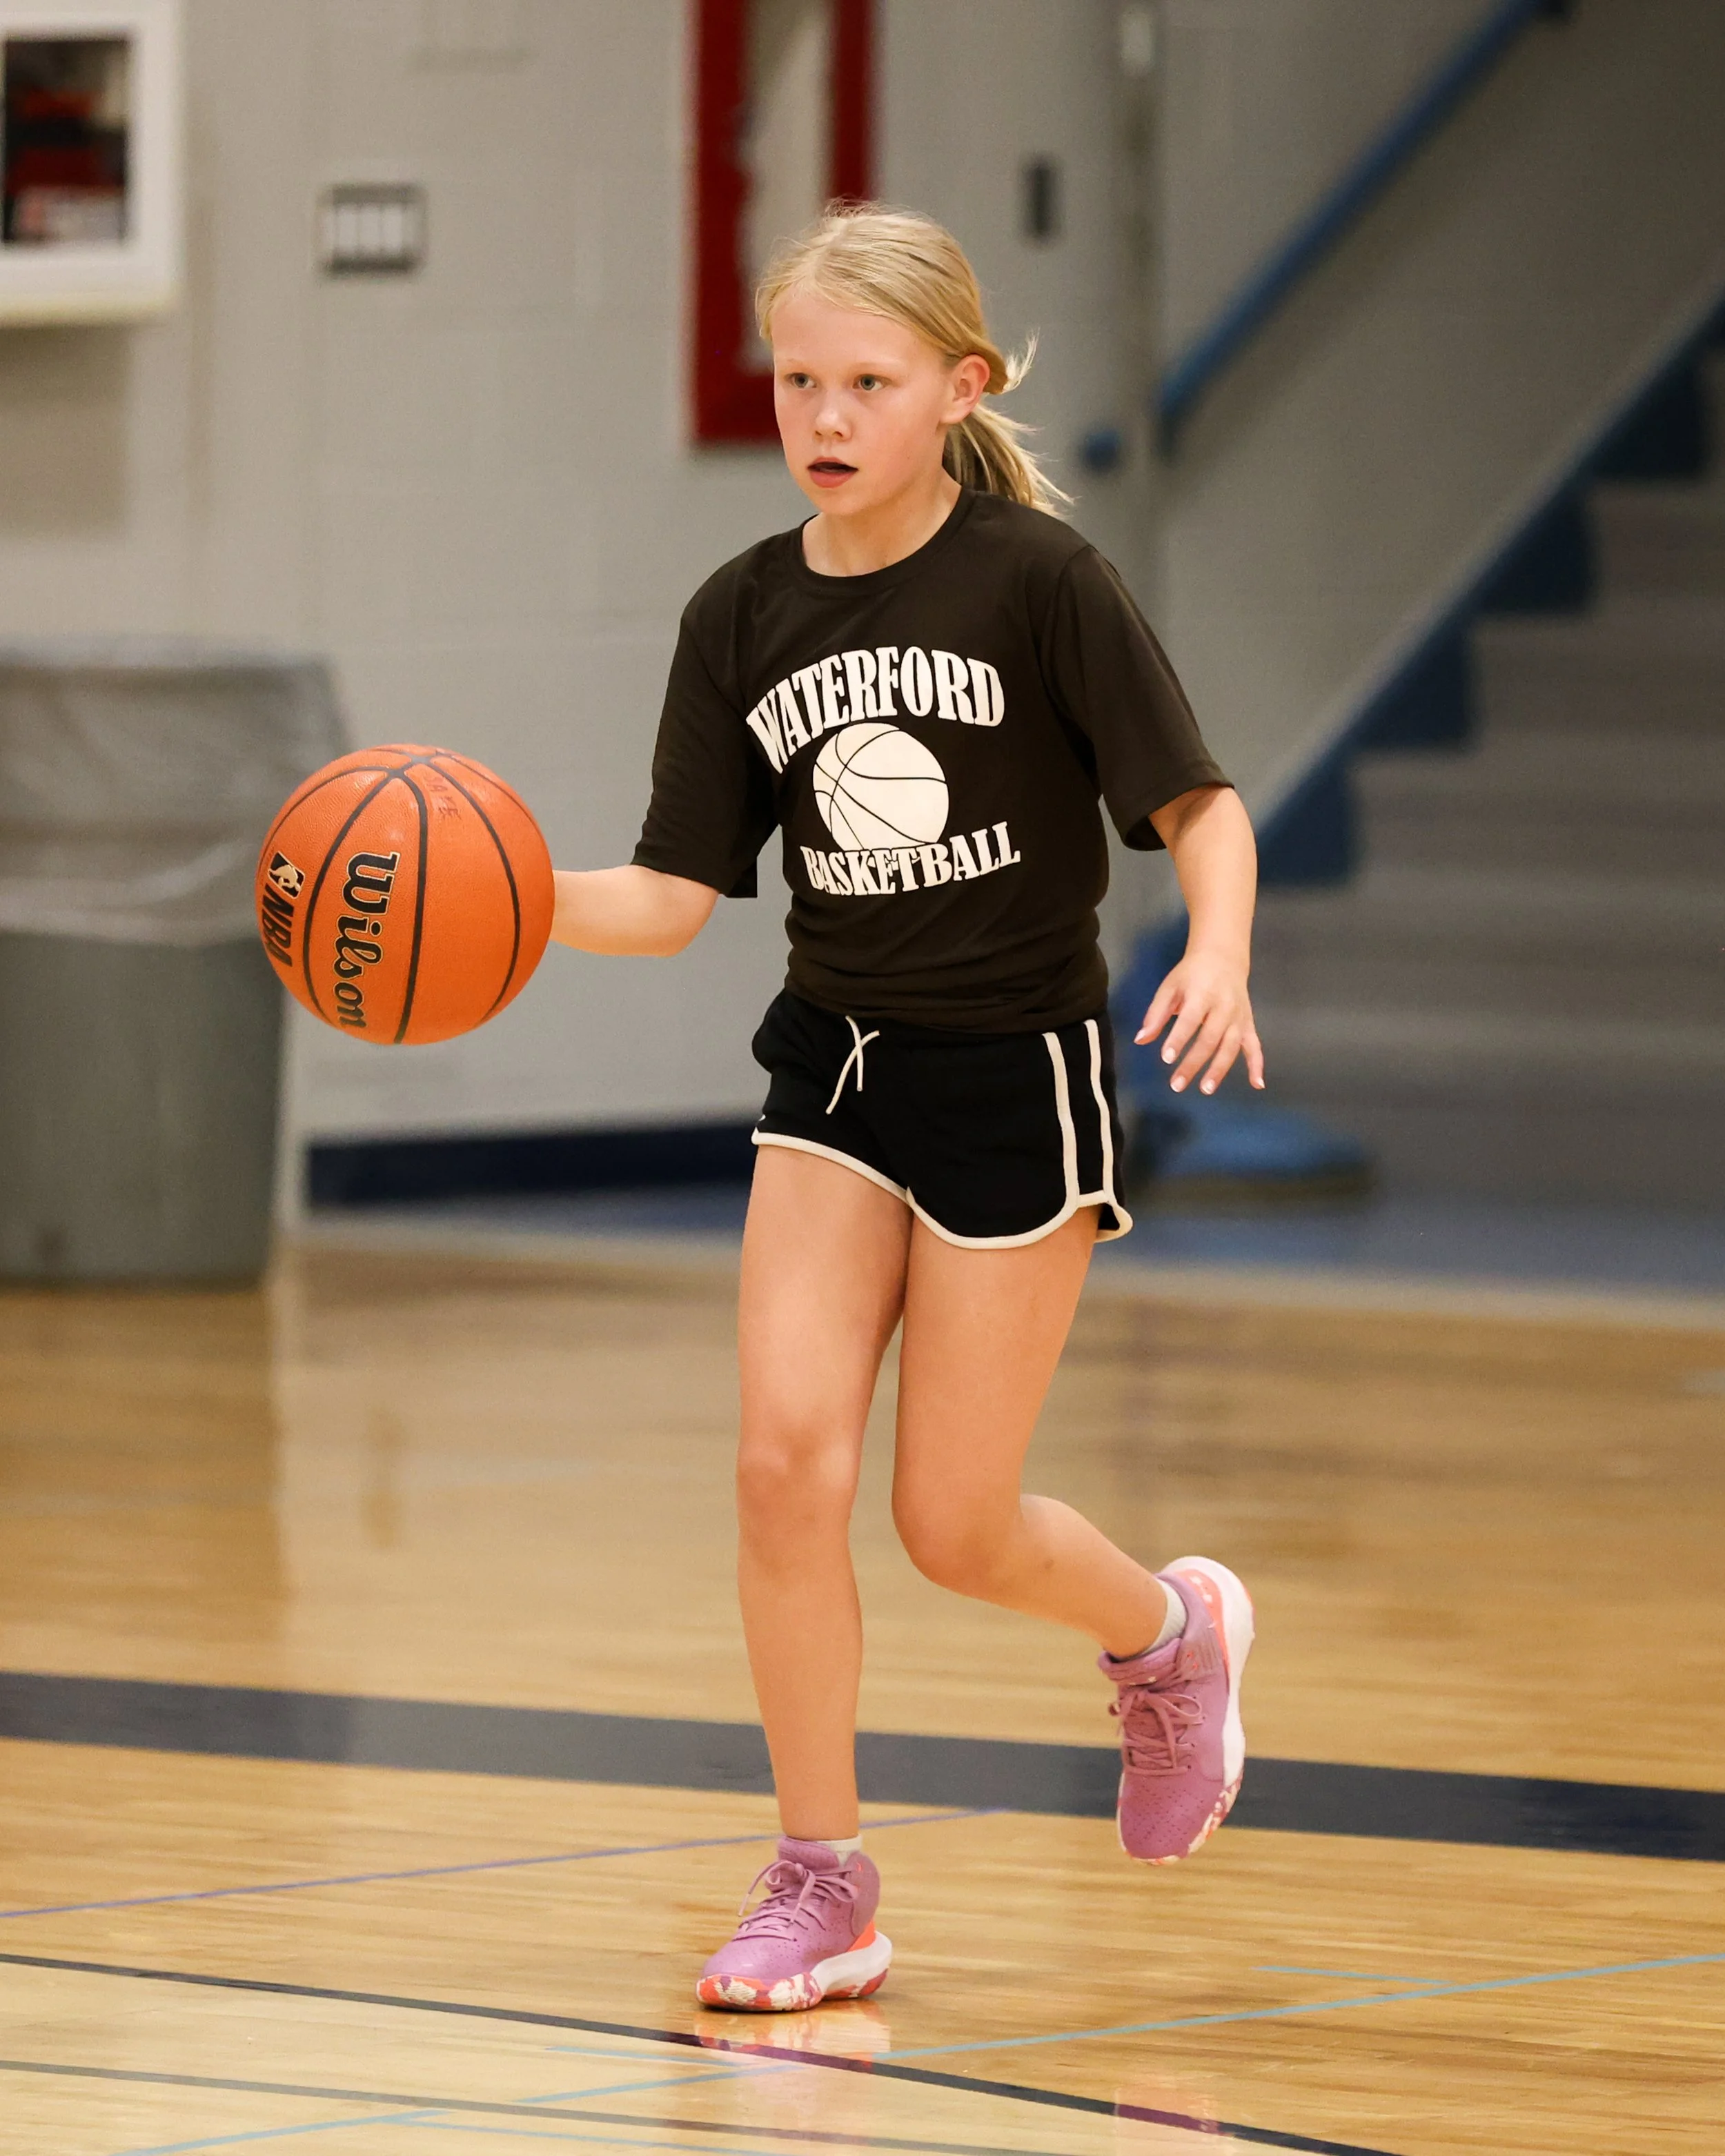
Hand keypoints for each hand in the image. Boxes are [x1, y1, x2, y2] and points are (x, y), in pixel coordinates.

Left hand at [1136, 952, 1264, 1095]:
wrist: (1223, 957)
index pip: (1190, 1020)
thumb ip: (1156, 1014)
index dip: (1179, 1039)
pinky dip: (1257, 1065)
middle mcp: (1224, 1007)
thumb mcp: (1170, 987)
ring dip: (1219, 1070)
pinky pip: (1255, 1046)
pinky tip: (1257, 1084)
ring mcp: (1239, 1017)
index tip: (1166, 1058)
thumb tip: (1140, 1040)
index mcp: (1202, 994)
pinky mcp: (1249, 1024)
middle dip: (1193, 1063)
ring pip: (1231, 1046)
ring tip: (1206, 1089)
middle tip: (1177, 1085)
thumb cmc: (1191, 974)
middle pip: (1210, 1039)